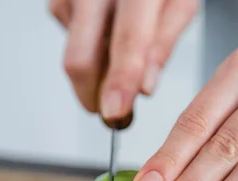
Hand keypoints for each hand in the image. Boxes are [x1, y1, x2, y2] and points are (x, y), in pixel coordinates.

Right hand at [49, 0, 197, 119]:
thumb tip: (144, 88)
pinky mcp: (57, 0)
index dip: (120, 81)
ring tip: (119, 61)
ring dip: (95, 74)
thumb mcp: (180, 2)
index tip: (116, 111)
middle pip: (81, 58)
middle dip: (93, 96)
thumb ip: (163, 45)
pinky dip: (91, 50)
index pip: (126, 40)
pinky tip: (106, 35)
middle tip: (112, 111)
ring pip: (73, 55)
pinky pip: (70, 41)